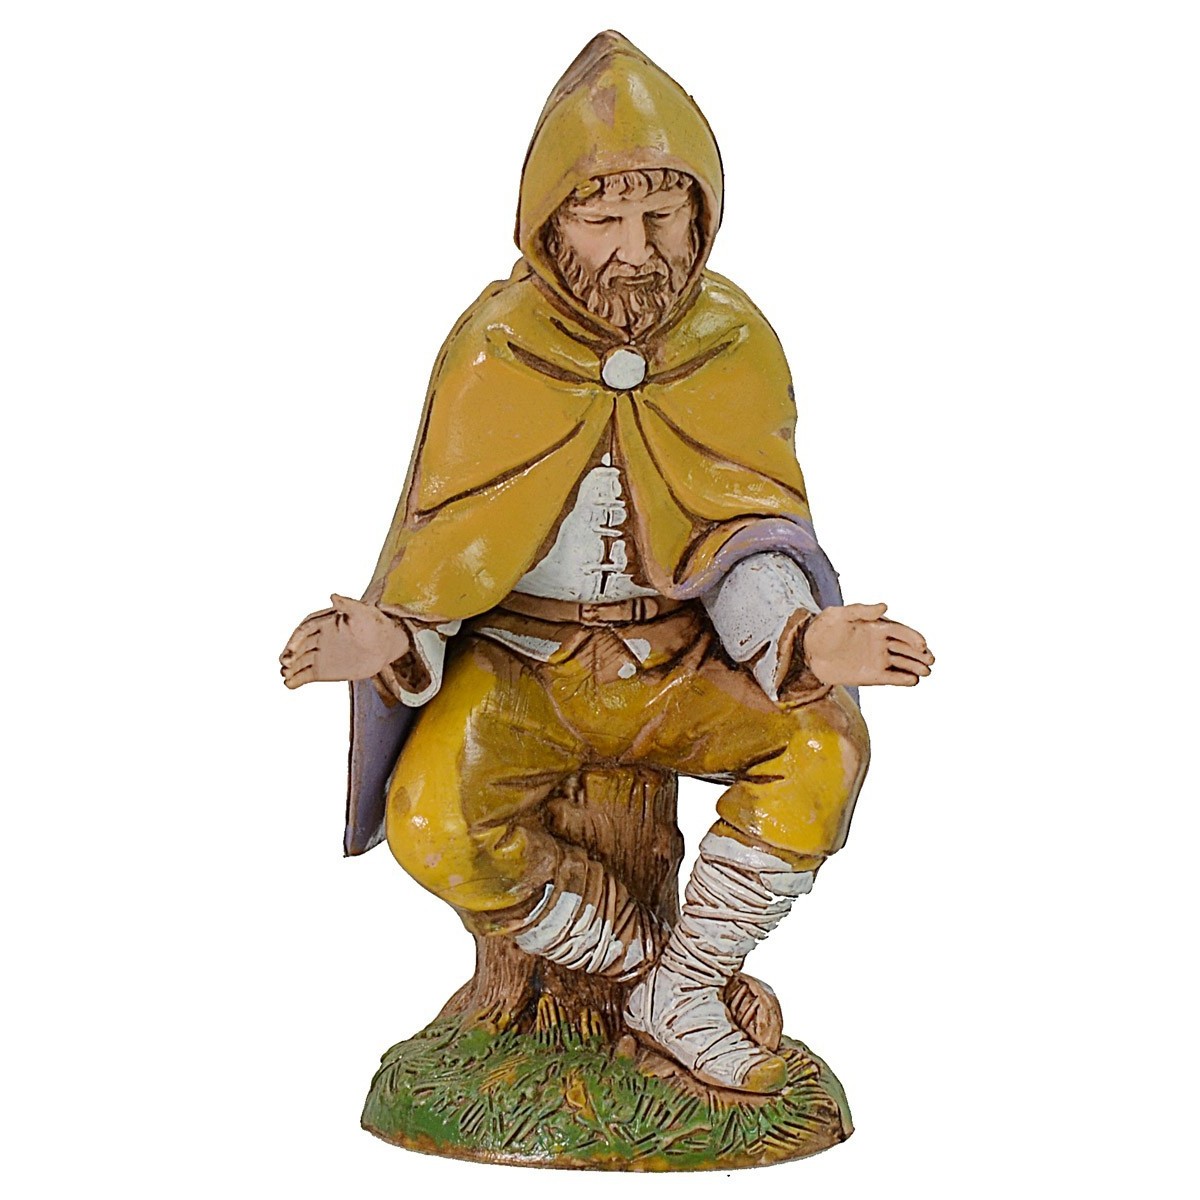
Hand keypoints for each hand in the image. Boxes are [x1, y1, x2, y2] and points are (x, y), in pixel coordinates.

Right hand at [279, 594, 412, 688]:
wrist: (386, 645)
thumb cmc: (375, 624)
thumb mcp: (363, 612)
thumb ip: (347, 605)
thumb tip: (333, 596)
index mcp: (323, 623)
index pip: (304, 630)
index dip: (295, 640)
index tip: (290, 651)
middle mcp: (318, 639)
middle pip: (298, 647)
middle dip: (289, 655)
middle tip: (284, 664)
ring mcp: (320, 655)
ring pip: (300, 662)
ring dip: (290, 669)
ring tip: (284, 676)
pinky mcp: (324, 670)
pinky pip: (306, 675)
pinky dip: (297, 680)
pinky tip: (289, 685)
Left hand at [803, 603, 933, 687]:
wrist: (807, 651)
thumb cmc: (822, 628)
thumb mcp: (838, 615)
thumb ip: (860, 611)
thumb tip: (885, 606)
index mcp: (876, 626)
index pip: (900, 631)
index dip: (913, 637)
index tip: (922, 645)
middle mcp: (880, 643)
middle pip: (906, 648)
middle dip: (920, 654)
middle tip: (931, 661)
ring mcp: (876, 659)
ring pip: (902, 664)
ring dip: (915, 667)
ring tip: (927, 672)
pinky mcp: (870, 675)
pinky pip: (891, 677)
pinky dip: (902, 679)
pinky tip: (913, 681)